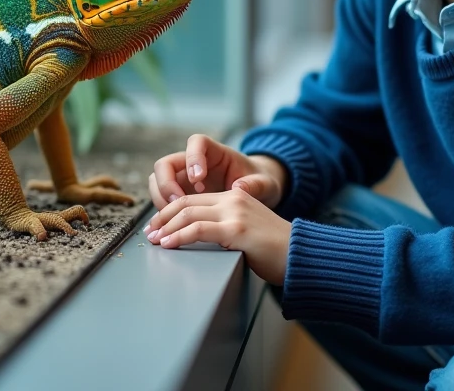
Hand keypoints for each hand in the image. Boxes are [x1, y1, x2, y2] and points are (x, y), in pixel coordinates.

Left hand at [144, 188, 290, 285]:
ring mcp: (235, 213)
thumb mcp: (248, 231)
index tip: (160, 226)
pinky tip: (169, 244)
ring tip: (155, 241)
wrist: (303, 255)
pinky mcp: (236, 229)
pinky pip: (197, 229)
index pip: (194, 199)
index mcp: (236, 196)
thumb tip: (204, 240)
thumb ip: (227, 229)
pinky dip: (178, 237)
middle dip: (163, 218)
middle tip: (150, 232)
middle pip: (186, 203)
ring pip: (188, 214)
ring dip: (166, 228)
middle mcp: (233, 199)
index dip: (171, 211)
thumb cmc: (278, 250)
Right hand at [149, 133, 287, 209]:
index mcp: (216, 152)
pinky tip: (174, 224)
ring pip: (158, 181)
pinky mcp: (181, 195)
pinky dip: (164, 212)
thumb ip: (255, 185)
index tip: (198, 178)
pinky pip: (162, 200)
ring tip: (175, 217)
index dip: (193, 157)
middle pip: (166, 163)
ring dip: (161, 199)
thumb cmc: (260, 183)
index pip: (196, 143)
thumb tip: (239, 189)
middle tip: (179, 201)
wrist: (257, 193)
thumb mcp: (265, 184)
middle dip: (167, 183)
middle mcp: (194, 163)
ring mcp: (184, 180)